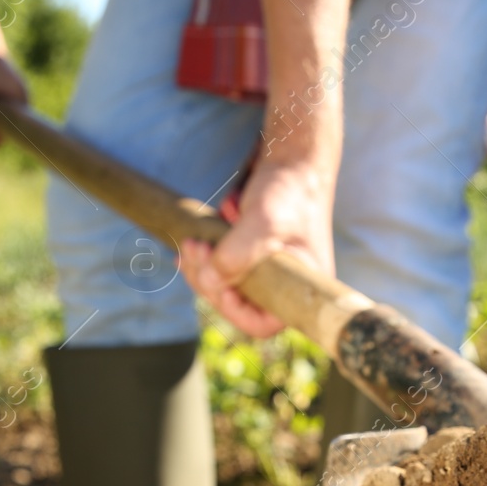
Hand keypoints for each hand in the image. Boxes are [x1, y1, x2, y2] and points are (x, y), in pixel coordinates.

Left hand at [181, 161, 333, 338]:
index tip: (220, 283)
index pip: (262, 324)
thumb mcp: (265, 221)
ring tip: (192, 242)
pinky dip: (200, 261)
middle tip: (195, 248)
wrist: (293, 161)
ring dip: (199, 269)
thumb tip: (210, 281)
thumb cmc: (290, 191)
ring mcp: (263, 271)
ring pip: (221, 287)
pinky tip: (188, 249)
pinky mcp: (247, 256)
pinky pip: (218, 269)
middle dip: (208, 281)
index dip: (234, 311)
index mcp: (298, 289)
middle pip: (233, 304)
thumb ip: (238, 254)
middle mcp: (282, 285)